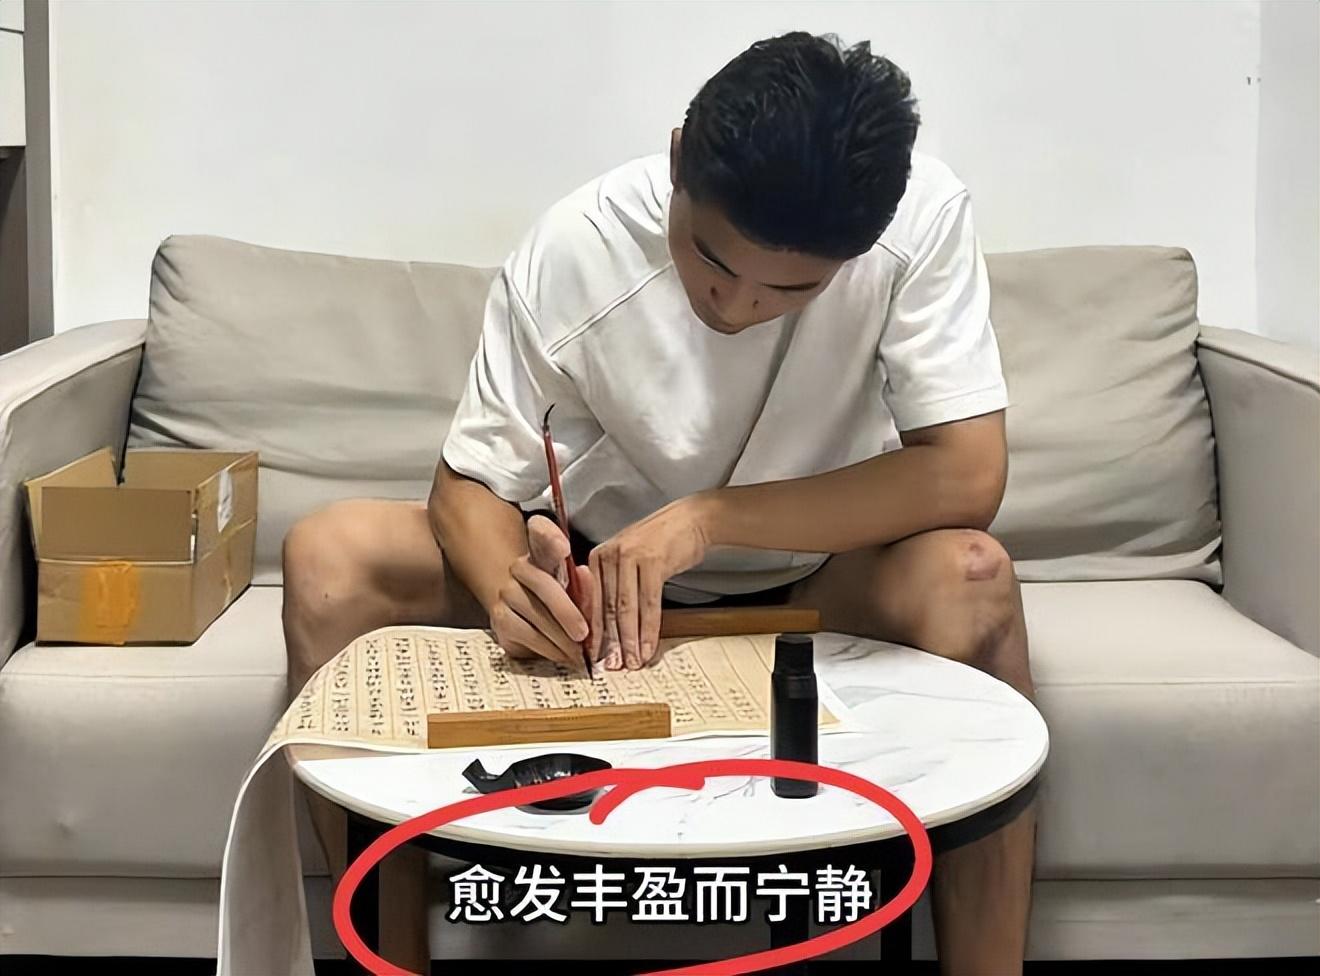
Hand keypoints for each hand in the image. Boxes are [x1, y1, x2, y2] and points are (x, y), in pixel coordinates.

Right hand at [489, 515, 595, 668]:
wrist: (524, 607)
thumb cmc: (560, 595)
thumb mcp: (576, 586)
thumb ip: (583, 583)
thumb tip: (587, 579)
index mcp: (542, 551)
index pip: (542, 534)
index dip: (552, 539)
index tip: (563, 548)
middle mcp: (519, 568)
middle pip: (543, 586)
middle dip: (567, 614)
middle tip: (585, 634)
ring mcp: (505, 595)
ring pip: (535, 618)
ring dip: (561, 640)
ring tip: (581, 653)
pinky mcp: (499, 622)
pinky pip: (527, 638)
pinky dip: (549, 650)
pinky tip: (564, 655)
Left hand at [590, 496, 710, 670]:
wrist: (690, 520)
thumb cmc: (660, 544)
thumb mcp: (628, 559)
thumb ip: (614, 585)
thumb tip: (608, 628)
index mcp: (598, 557)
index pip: (591, 601)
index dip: (594, 632)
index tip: (595, 656)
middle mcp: (610, 555)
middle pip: (607, 607)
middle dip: (610, 642)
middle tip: (612, 667)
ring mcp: (631, 556)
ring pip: (626, 608)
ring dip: (630, 640)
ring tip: (632, 662)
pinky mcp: (653, 561)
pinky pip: (649, 603)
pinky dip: (649, 629)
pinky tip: (648, 646)